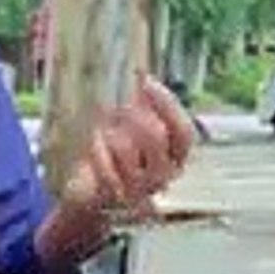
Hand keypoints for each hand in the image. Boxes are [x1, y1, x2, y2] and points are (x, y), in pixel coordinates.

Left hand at [60, 74, 197, 217]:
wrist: (91, 199)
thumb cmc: (116, 161)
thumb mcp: (134, 134)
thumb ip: (143, 109)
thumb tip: (140, 73)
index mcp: (176, 159)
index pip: (183, 131)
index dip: (166, 104)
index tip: (146, 82)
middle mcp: (164, 176)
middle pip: (155, 135)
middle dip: (132, 115)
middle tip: (116, 107)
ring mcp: (140, 189)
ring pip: (126, 147)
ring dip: (109, 132)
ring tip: (102, 130)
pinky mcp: (113, 197)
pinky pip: (104, 165)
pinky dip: (96, 150)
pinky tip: (94, 144)